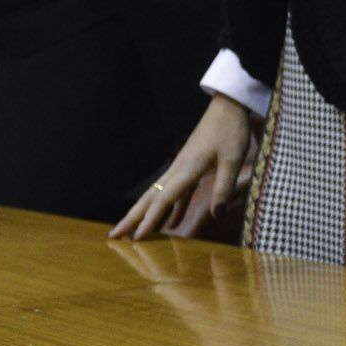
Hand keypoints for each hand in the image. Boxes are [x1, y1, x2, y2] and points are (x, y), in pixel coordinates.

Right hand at [112, 94, 254, 240]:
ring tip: (133, 234)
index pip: (163, 200)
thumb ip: (224, 188)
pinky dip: (170, 209)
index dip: (150, 220)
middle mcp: (177, 170)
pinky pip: (175, 193)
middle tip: (113, 236)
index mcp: (186, 169)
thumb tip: (217, 215)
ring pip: (157, 196)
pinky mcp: (188, 167)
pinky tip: (172, 223)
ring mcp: (181, 169)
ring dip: (145, 215)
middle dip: (131, 218)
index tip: (136, 237)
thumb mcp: (232, 160)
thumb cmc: (230, 131)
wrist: (227, 108)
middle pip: (149, 199)